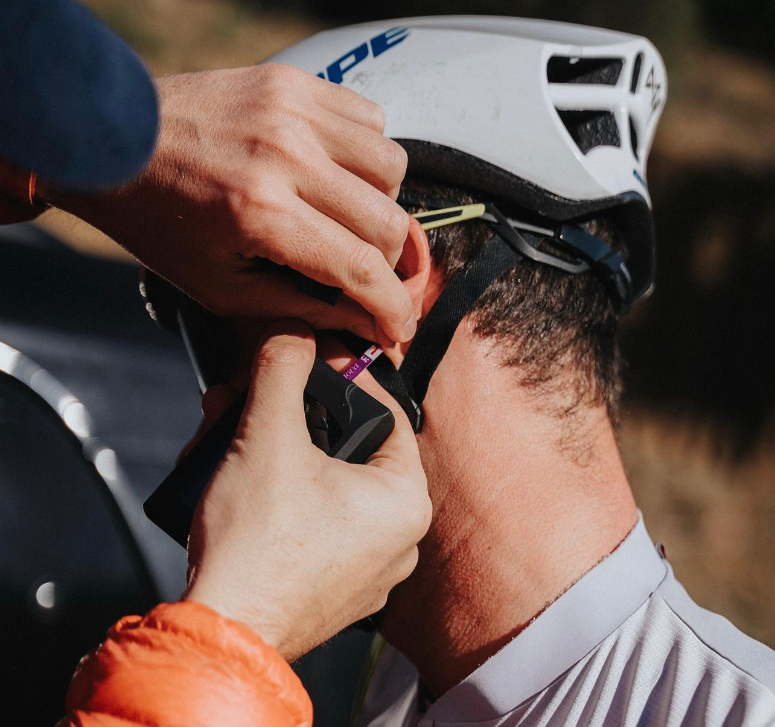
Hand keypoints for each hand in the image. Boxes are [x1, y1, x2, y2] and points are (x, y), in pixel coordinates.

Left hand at [38, 65, 414, 342]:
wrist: (112, 142)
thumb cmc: (163, 226)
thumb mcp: (224, 289)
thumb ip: (304, 307)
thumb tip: (368, 324)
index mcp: (262, 214)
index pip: (362, 269)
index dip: (393, 308)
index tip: (399, 328)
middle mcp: (286, 155)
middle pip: (388, 219)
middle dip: (387, 263)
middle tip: (363, 272)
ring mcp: (293, 110)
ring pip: (391, 166)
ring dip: (380, 203)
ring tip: (345, 215)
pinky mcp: (294, 81)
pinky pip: (370, 119)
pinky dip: (365, 154)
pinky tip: (334, 170)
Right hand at [184, 322, 430, 659]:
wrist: (220, 633)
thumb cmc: (256, 546)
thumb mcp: (268, 438)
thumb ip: (282, 371)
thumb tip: (292, 332)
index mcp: (404, 500)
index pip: (387, 412)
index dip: (347, 377)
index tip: (312, 357)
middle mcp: (397, 537)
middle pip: (349, 445)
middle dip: (295, 414)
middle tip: (259, 395)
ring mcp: (365, 565)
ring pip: (325, 479)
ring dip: (278, 448)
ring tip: (232, 430)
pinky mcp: (331, 582)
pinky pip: (313, 517)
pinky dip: (279, 489)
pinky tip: (238, 474)